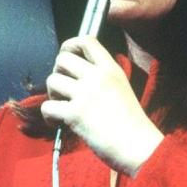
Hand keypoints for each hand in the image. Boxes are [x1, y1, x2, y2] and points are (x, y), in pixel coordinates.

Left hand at [40, 36, 163, 175]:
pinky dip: (48, 116)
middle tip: (64, 90)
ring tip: (63, 107)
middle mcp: (97, 77)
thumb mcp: (121, 88)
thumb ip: (102, 78)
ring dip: (52, 94)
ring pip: (52, 80)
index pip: (86, 40)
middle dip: (58, 72)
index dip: (70, 46)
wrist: (138, 147)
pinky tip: (58, 123)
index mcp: (111, 69)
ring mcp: (85, 95)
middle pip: (62, 58)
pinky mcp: (75, 114)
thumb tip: (75, 77)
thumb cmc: (132, 124)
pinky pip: (47, 107)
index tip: (67, 60)